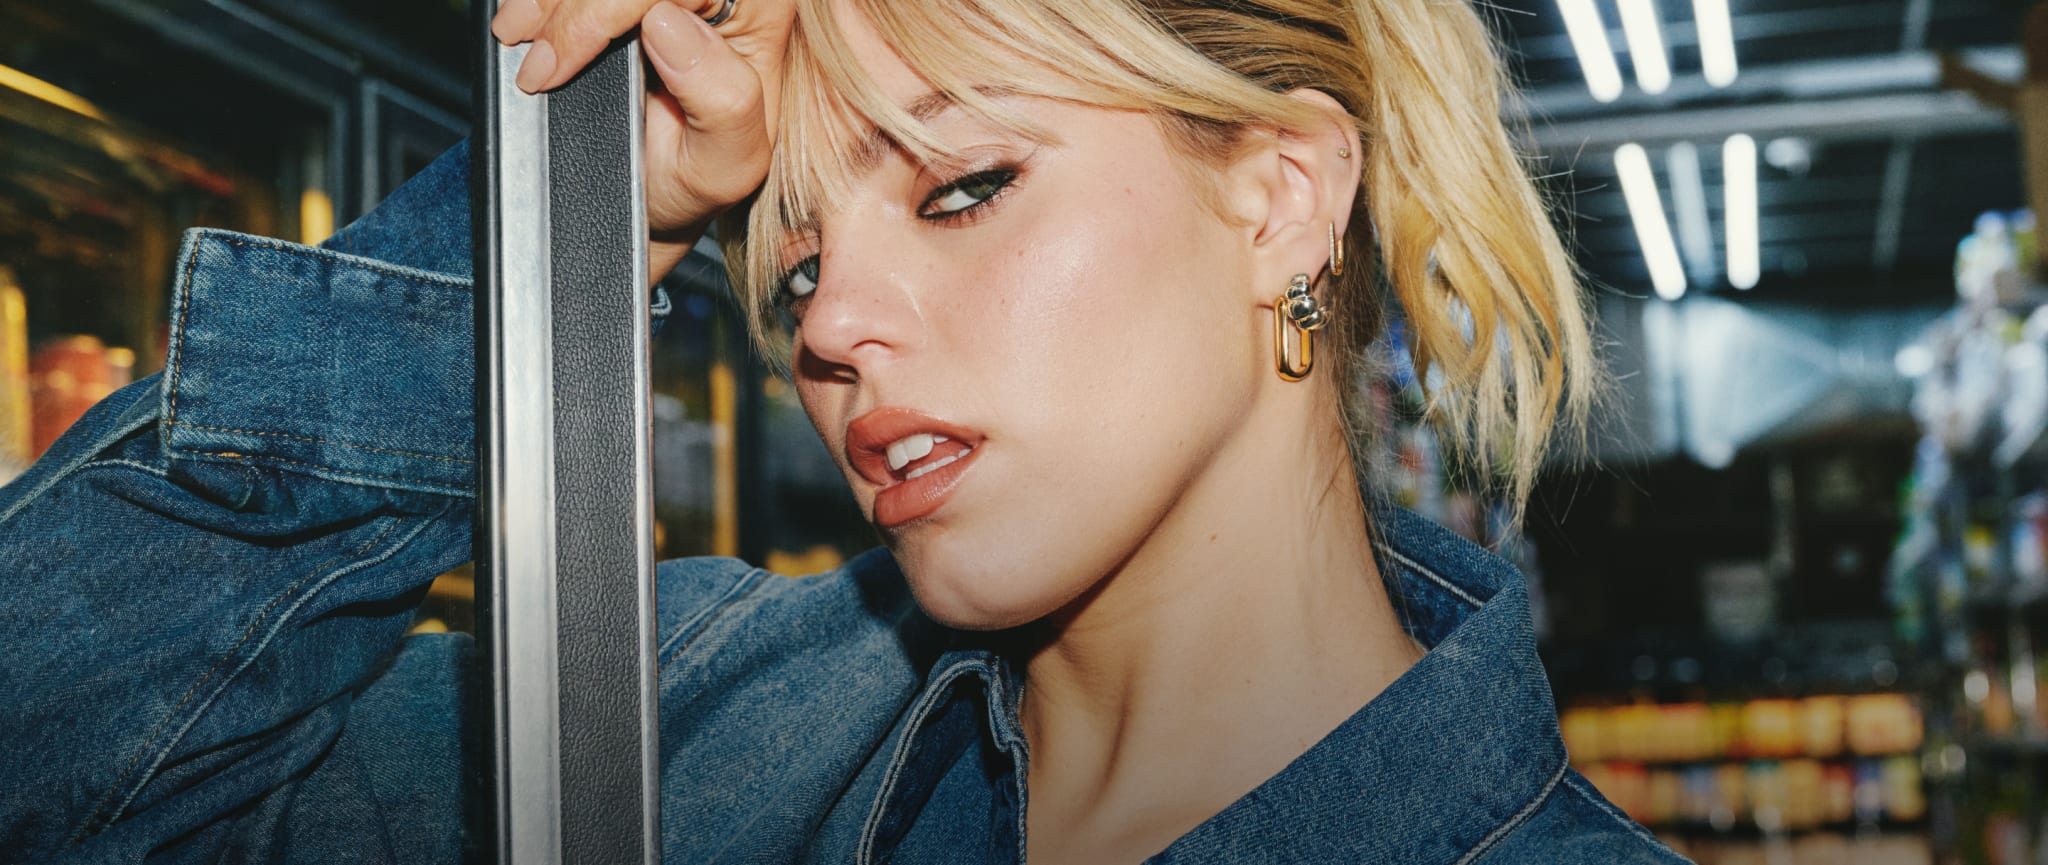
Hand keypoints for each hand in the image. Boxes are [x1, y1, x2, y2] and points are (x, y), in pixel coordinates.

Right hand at [491, 0, 794, 281]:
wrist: (656, 191)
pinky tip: (522, 25)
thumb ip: (724, 99)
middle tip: (536, 60)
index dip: (608, 9)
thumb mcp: (725, 164)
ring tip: (516, 39)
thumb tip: (668, 22)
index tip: (564, 60)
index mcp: (760, 14)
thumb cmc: (697, 176)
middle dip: (570, 5)